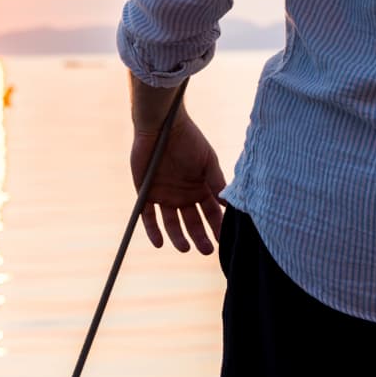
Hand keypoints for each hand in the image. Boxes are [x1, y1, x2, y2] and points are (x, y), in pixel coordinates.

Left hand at [130, 108, 226, 253]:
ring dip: (178, 237)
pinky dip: (153, 230)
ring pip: (171, 223)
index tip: (225, 240)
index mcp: (200, 188)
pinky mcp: (146, 193)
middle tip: (207, 250)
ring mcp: (165, 196)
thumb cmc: (189, 140)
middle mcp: (183, 195)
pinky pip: (148, 216)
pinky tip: (160, 243)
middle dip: (200, 237)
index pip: (211, 213)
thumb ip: (217, 182)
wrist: (163, 126)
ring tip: (185, 248)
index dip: (217, 227)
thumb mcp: (208, 161)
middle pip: (193, 222)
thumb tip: (230, 205)